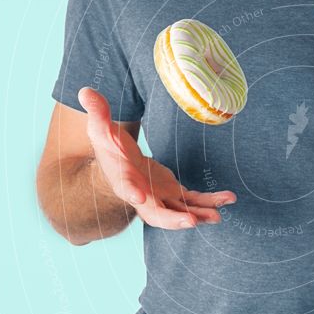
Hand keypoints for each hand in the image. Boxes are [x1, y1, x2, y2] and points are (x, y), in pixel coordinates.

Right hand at [77, 87, 235, 229]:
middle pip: (156, 214)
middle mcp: (142, 196)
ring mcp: (160, 198)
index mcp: (122, 179)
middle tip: (191, 222)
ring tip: (217, 216)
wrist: (120, 167)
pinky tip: (229, 198)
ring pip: (179, 212)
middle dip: (173, 219)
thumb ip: (97, 113)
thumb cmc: (110, 149)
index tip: (137, 197)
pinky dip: (210, 202)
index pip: (124, 187)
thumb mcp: (101, 129)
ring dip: (199, 215)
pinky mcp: (175, 194)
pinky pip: (194, 202)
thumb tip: (85, 91)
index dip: (130, 192)